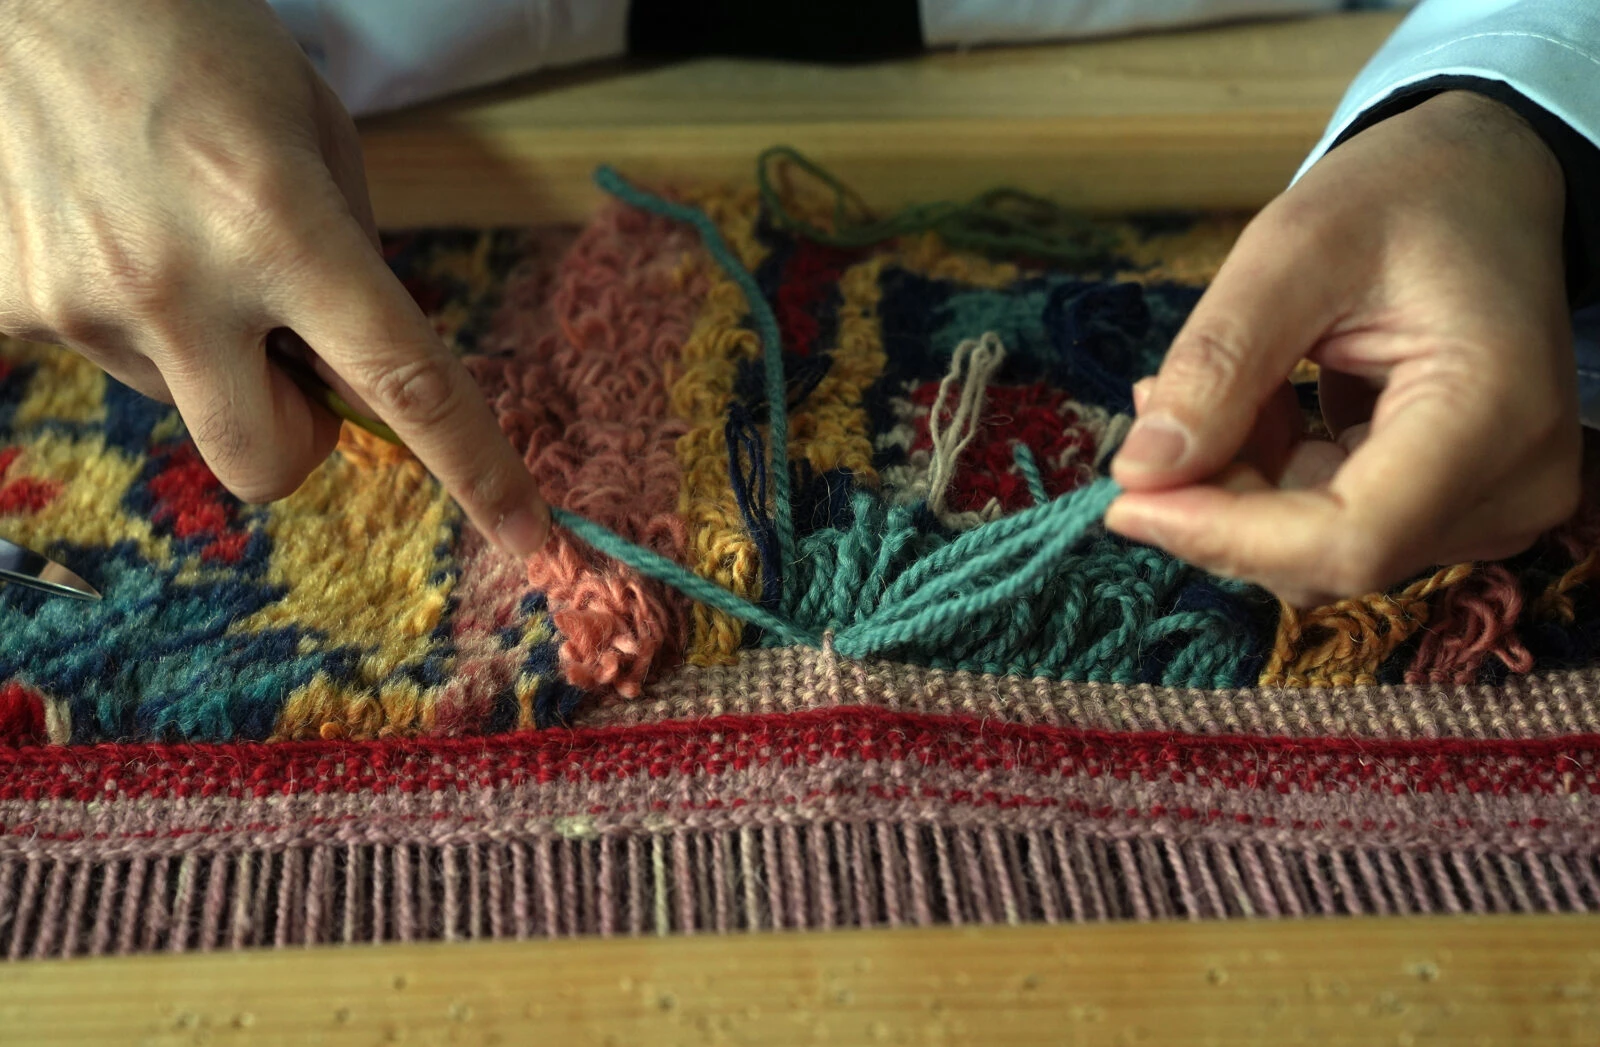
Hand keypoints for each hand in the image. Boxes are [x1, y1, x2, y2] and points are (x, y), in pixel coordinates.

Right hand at [0, 0, 548, 554]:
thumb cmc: (193, 38)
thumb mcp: (315, 128)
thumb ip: (349, 252)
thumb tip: (354, 358)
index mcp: (279, 224)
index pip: (403, 383)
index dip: (474, 469)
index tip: (526, 535)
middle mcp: (175, 282)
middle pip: (267, 463)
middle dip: (297, 429)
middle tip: (287, 347)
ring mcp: (78, 302)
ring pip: (184, 402)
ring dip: (202, 349)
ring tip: (170, 232)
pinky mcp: (4, 306)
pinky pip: (100, 357)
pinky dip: (121, 316)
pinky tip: (105, 229)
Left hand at [1104, 90, 1581, 608]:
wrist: (1486, 182)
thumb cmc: (1405, 195)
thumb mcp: (1291, 251)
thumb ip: (1217, 364)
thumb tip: (1141, 472)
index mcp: (1492, 414)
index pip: (1349, 540)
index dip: (1224, 536)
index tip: (1125, 499)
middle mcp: (1515, 483)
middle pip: (1327, 554)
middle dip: (1220, 501)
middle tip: (1157, 404)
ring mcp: (1495, 504)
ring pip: (1319, 550)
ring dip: (1241, 485)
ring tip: (1218, 382)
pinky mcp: (1459, 508)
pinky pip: (1335, 529)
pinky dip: (1271, 480)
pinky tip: (1256, 405)